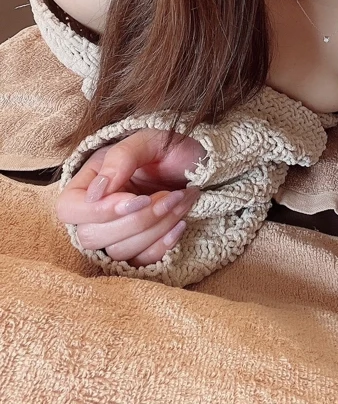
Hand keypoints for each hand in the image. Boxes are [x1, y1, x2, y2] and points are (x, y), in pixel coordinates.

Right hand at [56, 128, 206, 266]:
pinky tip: (180, 224)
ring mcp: (118, 231)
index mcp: (91, 180)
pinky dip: (161, 246)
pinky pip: (140, 262)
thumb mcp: (149, 140)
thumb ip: (121, 159)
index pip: (69, 209)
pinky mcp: (139, 246)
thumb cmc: (173, 147)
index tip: (139, 198)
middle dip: (137, 220)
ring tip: (179, 202)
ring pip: (118, 251)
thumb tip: (96, 193)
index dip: (99, 211)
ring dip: (154, 229)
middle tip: (168, 196)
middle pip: (91, 236)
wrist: (202, 160)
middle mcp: (98, 209)